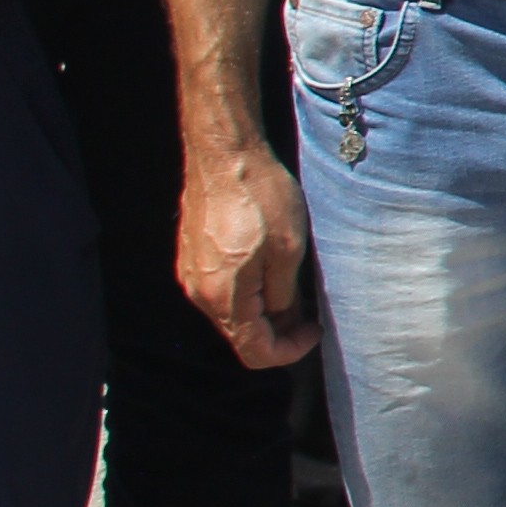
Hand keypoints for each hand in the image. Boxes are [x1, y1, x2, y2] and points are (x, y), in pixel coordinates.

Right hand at [180, 137, 318, 369]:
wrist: (225, 154)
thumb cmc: (259, 196)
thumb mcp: (288, 250)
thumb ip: (284, 296)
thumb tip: (285, 323)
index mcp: (222, 296)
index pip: (254, 352)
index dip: (291, 351)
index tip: (315, 331)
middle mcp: (198, 292)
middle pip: (240, 337)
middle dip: (278, 333)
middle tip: (309, 314)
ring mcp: (190, 274)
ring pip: (231, 314)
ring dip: (263, 313)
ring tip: (293, 290)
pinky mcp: (192, 257)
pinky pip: (221, 291)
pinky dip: (248, 294)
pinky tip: (269, 272)